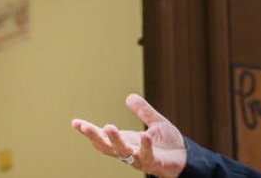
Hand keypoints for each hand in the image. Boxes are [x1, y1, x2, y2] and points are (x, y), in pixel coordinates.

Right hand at [71, 94, 187, 177]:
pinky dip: (145, 146)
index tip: (75, 123)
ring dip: (115, 140)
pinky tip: (144, 135)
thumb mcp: (155, 122)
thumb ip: (142, 111)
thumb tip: (128, 97)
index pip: (103, 137)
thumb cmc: (168, 144)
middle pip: (106, 147)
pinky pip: (147, 156)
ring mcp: (140, 159)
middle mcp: (129, 151)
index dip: (89, 131)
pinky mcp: (153, 163)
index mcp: (126, 141)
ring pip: (123, 152)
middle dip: (95, 137)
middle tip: (84, 126)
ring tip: (109, 127)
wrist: (185, 158)